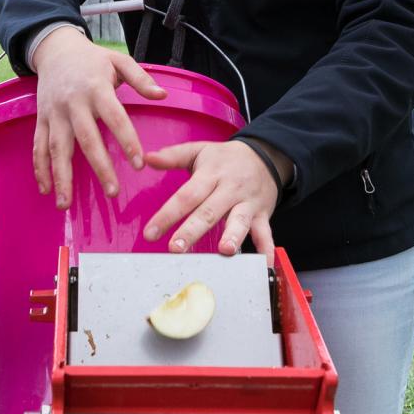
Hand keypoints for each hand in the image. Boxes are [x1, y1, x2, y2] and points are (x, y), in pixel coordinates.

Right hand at [30, 29, 167, 207]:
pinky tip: (46, 190)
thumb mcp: (119, 61)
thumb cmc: (92, 59)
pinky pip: (38, 146)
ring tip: (66, 204)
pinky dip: (40, 169)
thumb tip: (163, 96)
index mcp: (96, 88)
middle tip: (111, 192)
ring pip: (57, 148)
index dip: (127, 140)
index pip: (114, 117)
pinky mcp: (41, 119)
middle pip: (86, 139)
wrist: (55, 50)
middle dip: (99, 167)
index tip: (138, 164)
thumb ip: (141, 79)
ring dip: (61, 176)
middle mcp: (73, 103)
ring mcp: (54, 113)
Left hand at [142, 140, 280, 259]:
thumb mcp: (199, 150)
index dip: (168, 214)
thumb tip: (147, 158)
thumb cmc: (225, 158)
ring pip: (239, 221)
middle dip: (192, 231)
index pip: (187, 196)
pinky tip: (264, 263)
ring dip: (233, 236)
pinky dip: (266, 248)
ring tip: (225, 251)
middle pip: (209, 212)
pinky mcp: (262, 214)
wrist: (265, 155)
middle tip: (176, 248)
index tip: (150, 233)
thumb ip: (173, 156)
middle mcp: (229, 189)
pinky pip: (266, 232)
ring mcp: (247, 203)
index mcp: (210, 174)